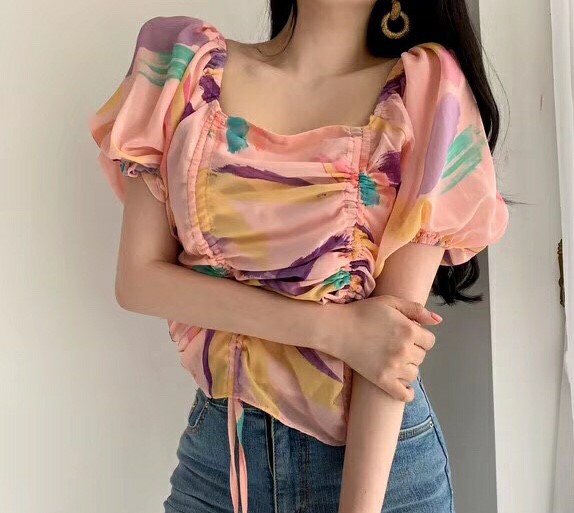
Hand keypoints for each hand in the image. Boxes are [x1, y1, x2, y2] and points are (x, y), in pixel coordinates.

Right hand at [323, 295, 440, 401]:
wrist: (337, 329)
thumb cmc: (362, 312)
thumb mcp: (390, 302)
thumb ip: (416, 309)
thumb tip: (438, 321)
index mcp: (409, 331)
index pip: (430, 341)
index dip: (420, 337)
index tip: (407, 334)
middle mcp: (405, 350)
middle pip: (422, 357)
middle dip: (413, 350)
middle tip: (395, 344)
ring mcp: (394, 368)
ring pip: (414, 373)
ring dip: (408, 367)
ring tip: (394, 359)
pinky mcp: (382, 380)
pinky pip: (404, 394)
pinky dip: (407, 392)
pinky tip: (403, 385)